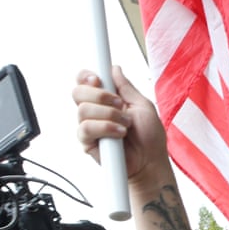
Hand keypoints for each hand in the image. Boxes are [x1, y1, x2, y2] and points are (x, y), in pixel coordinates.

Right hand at [73, 68, 168, 184]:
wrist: (151, 161)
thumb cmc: (150, 136)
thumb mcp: (142, 105)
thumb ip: (126, 87)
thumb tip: (114, 68)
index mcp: (105, 99)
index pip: (85, 81)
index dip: (86, 76)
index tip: (98, 79)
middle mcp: (94, 111)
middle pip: (77, 92)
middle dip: (100, 95)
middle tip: (120, 105)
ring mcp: (89, 126)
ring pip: (83, 110)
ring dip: (109, 115)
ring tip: (125, 125)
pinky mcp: (87, 143)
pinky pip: (86, 128)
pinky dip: (106, 128)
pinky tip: (120, 134)